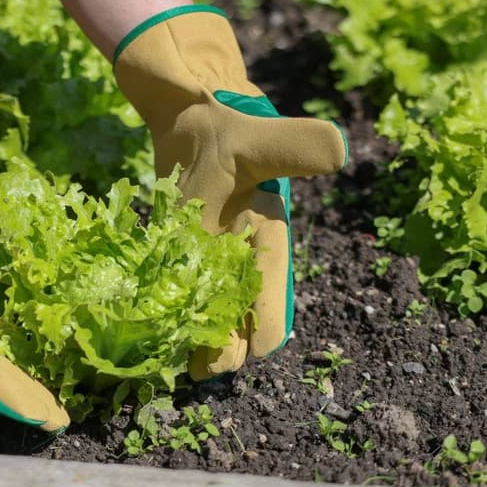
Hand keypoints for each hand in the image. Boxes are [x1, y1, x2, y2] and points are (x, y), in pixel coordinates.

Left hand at [114, 6, 347, 377]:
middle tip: (184, 361)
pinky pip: (182, 311)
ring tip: (162, 354)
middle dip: (216, 354)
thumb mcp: (259, 141)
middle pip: (238, 338)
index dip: (251, 342)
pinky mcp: (184, 269)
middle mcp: (244, 271)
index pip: (271, 322)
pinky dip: (170, 326)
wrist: (192, 124)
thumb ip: (294, 147)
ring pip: (210, 330)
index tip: (221, 352)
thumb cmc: (226, 135)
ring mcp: (213, 273)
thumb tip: (339, 152)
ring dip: (192, 346)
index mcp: (269, 253)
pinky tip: (148, 332)